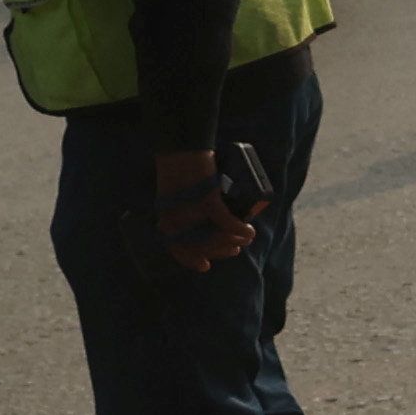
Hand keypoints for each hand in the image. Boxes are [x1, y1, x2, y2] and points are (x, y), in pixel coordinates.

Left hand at [151, 149, 255, 273]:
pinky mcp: (208, 199)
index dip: (191, 260)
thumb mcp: (176, 190)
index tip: (206, 266)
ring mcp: (192, 210)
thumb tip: (201, 215)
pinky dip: (239, 228)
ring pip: (214, 237)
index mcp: (167, 218)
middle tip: (236, 251)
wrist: (181, 148)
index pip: (177, 249)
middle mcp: (177, 218)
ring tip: (247, 239)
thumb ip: (182, 203)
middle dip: (220, 251)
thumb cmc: (179, 167)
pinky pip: (225, 221)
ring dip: (233, 242)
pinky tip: (249, 231)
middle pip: (200, 245)